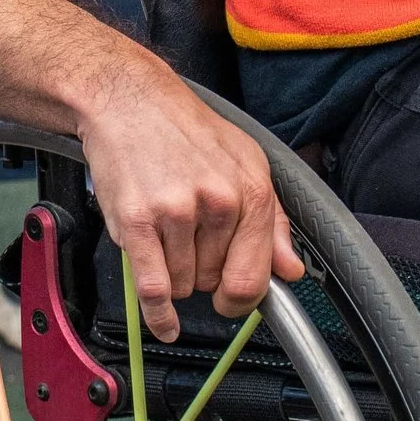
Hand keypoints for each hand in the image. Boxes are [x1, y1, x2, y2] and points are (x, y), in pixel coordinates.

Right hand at [69, 47, 304, 339]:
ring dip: (173, 275)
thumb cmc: (184, 130)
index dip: (243, 297)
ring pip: (183, 286)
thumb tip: (290, 269)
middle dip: (201, 273)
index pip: (257, 274)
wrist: (129, 100)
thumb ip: (273, 221)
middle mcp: (218, 202)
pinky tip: (163, 320)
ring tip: (165, 233)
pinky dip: (158, 314)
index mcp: (251, 190)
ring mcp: (176, 213)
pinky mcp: (138, 221)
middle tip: (188, 241)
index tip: (232, 300)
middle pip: (215, 282)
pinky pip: (153, 289)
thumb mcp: (246, 162)